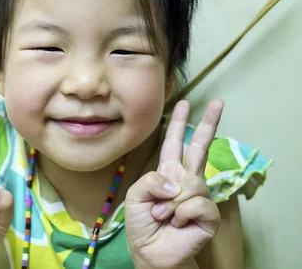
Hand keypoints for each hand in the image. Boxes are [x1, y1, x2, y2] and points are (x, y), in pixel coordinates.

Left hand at [125, 100, 222, 268]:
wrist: (150, 252)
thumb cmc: (142, 224)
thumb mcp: (135, 195)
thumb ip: (151, 180)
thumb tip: (177, 181)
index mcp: (168, 173)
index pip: (174, 143)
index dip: (178, 124)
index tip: (184, 103)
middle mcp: (185, 181)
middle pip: (200, 147)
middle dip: (208, 124)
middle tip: (218, 103)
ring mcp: (199, 196)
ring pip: (191, 183)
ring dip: (171, 202)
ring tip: (164, 216)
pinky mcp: (209, 214)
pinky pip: (196, 202)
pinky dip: (181, 213)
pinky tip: (178, 223)